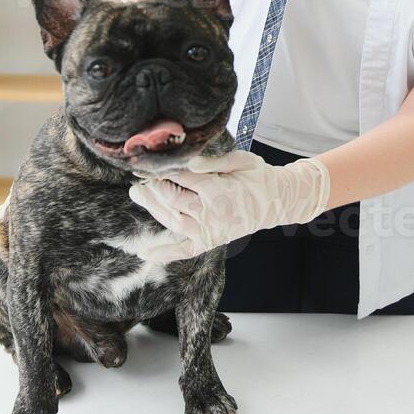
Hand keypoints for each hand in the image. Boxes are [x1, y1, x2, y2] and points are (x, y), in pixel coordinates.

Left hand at [127, 149, 330, 262]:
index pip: (182, 178)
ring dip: (152, 210)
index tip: (148, 164)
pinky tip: (143, 252)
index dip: (163, 171)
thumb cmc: (258, 177)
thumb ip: (216, 161)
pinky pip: (183, 251)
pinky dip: (163, 253)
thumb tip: (190, 162)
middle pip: (172, 199)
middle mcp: (211, 213)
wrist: (276, 201)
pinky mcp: (209, 242)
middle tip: (138, 179)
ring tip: (138, 195)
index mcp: (219, 190)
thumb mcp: (243, 160)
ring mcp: (209, 230)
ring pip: (172, 221)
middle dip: (152, 188)